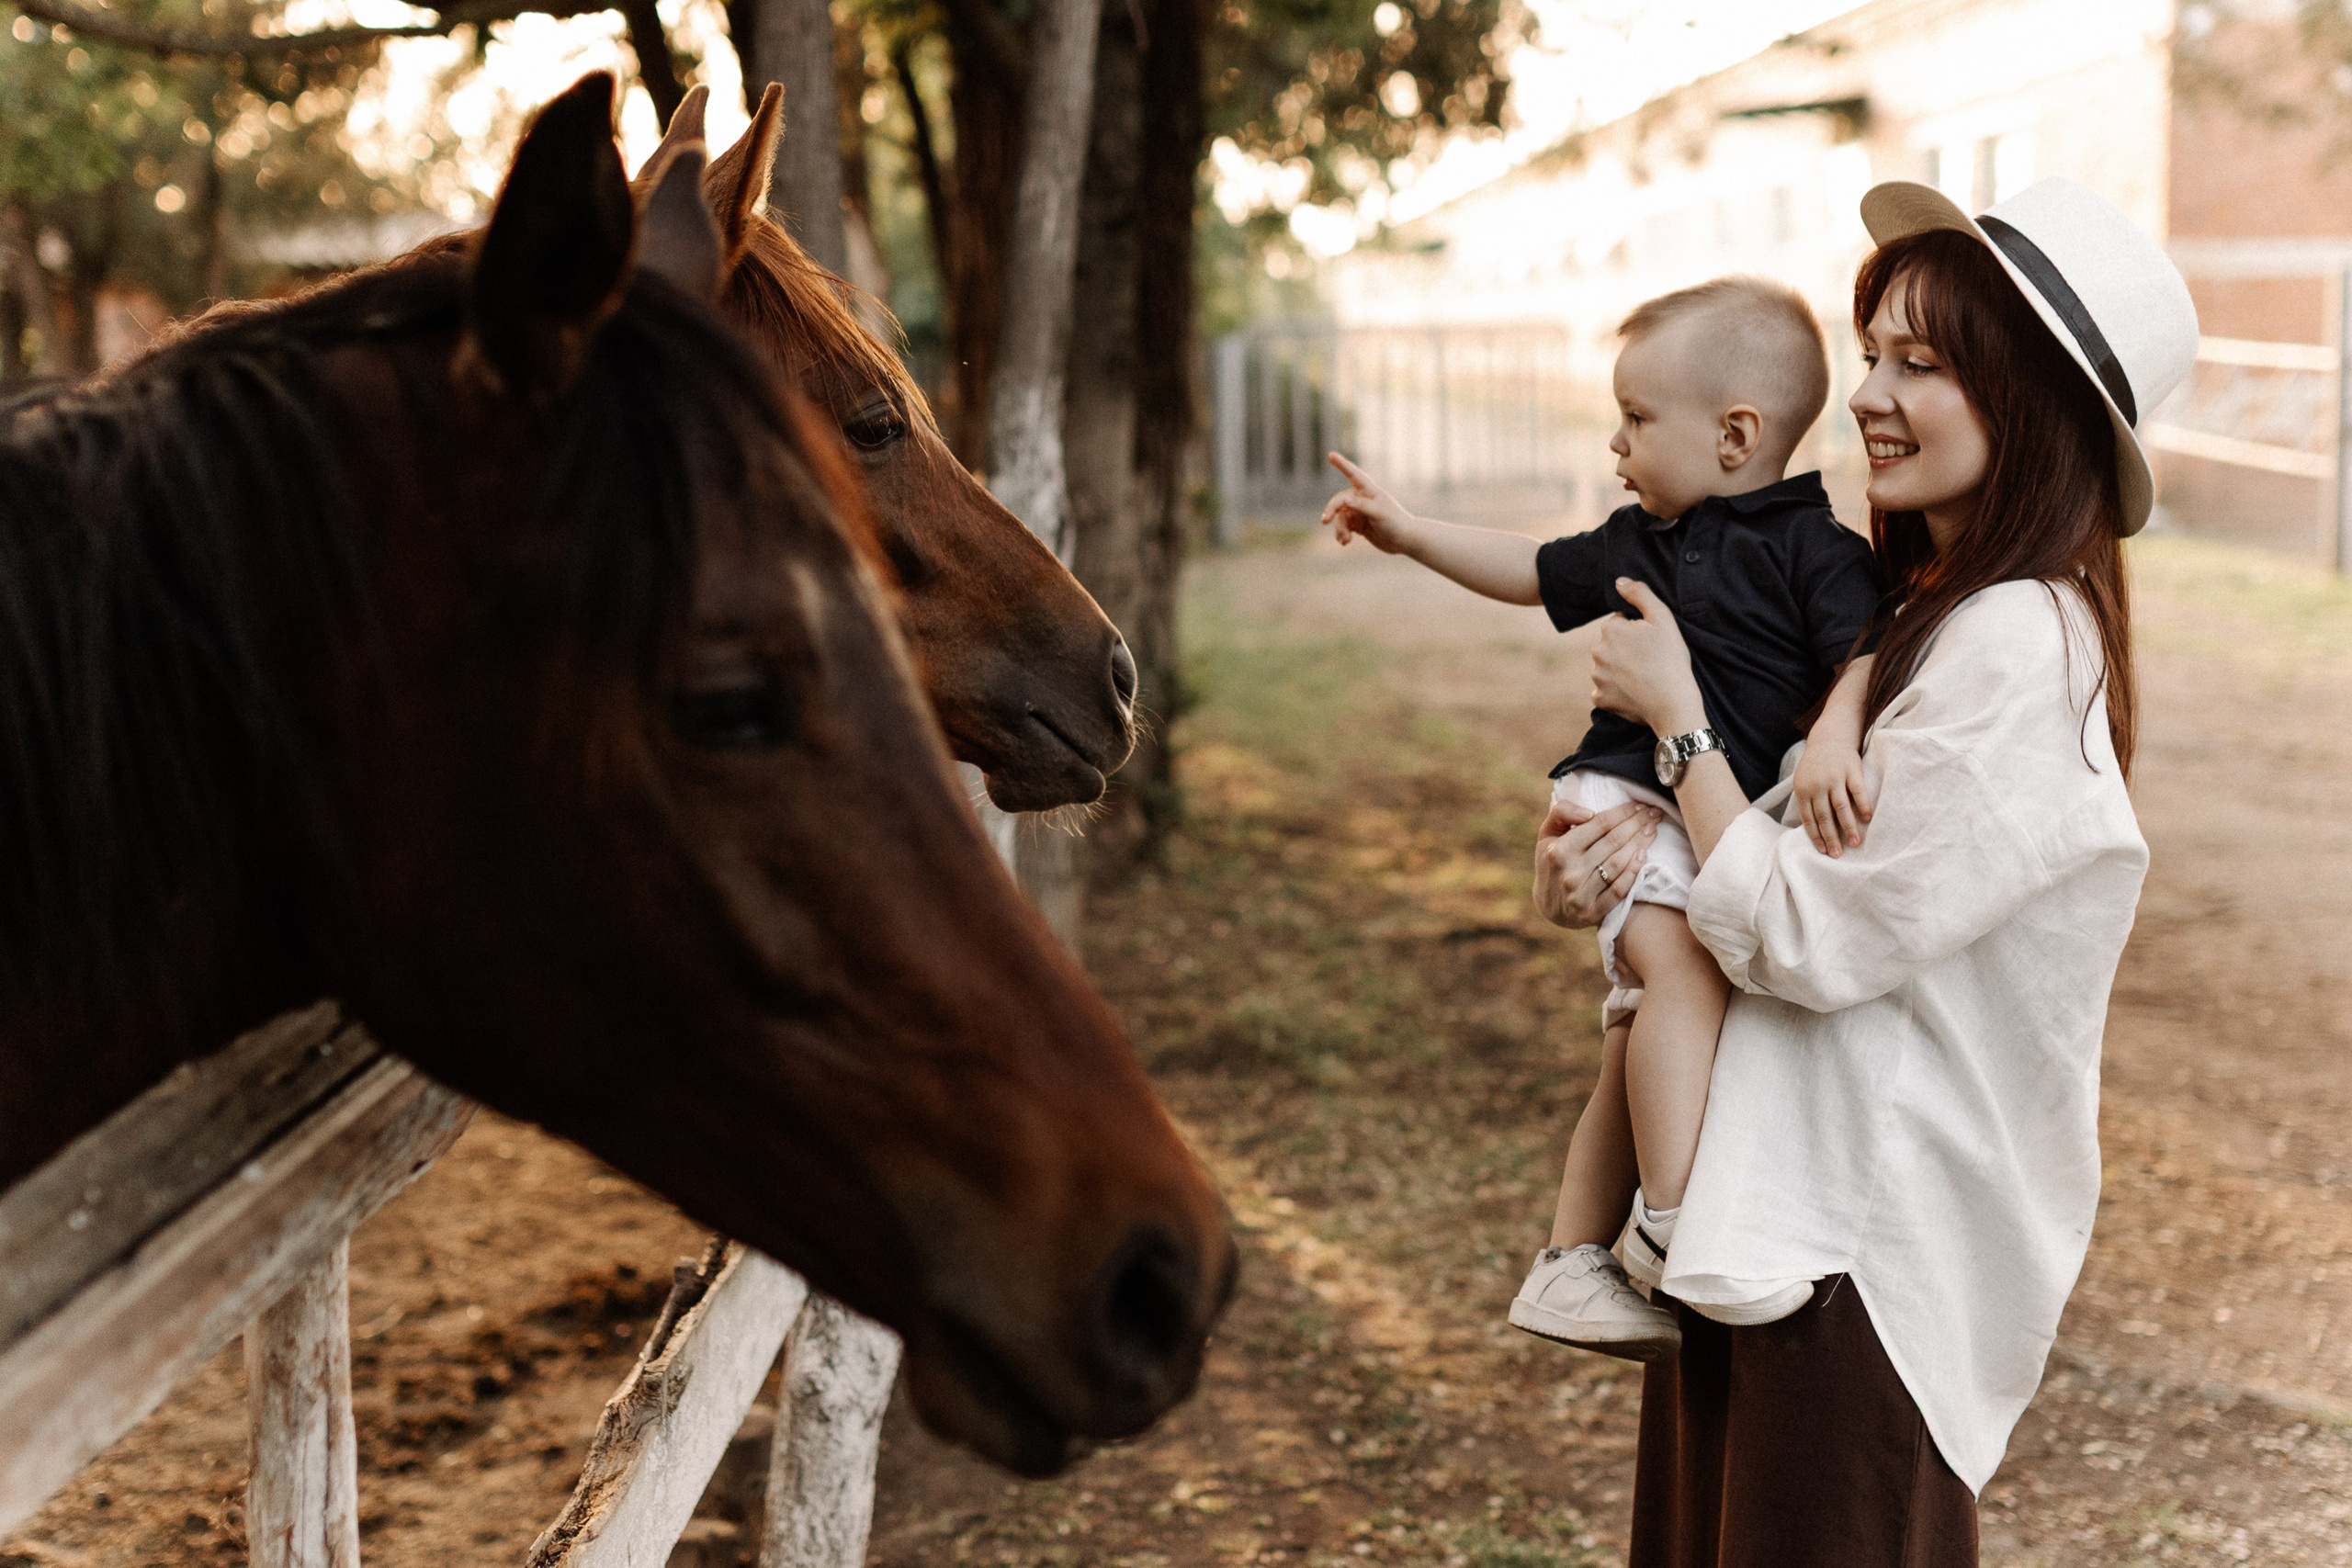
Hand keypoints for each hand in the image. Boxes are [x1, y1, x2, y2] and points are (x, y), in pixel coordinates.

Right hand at [1320, 453, 1418, 553]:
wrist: (1404, 541)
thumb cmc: (1395, 523)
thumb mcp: (1379, 514)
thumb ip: (1362, 506)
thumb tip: (1345, 500)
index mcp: (1369, 491)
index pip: (1353, 474)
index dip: (1342, 464)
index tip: (1331, 454)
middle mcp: (1362, 499)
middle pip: (1340, 501)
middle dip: (1332, 510)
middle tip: (1324, 521)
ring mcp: (1359, 512)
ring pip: (1340, 517)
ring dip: (1339, 528)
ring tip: (1345, 540)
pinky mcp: (1358, 525)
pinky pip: (1343, 527)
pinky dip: (1341, 534)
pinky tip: (1345, 542)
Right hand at [1533, 799, 1663, 928]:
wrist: (1549, 905)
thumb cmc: (1552, 861)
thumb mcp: (1548, 834)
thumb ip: (1561, 812)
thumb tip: (1589, 812)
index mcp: (1558, 850)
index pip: (1599, 824)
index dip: (1623, 812)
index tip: (1639, 804)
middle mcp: (1570, 872)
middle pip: (1613, 841)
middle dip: (1637, 823)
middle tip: (1654, 813)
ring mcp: (1581, 894)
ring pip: (1618, 863)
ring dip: (1640, 844)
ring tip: (1652, 830)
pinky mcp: (1593, 912)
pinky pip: (1619, 890)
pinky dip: (1633, 872)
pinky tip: (1644, 856)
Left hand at [1589, 579, 1707, 735]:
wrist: (1673, 704)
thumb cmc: (1671, 660)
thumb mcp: (1663, 619)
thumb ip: (1640, 594)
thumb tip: (1619, 582)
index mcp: (1610, 629)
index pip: (1621, 623)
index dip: (1639, 631)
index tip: (1652, 643)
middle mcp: (1597, 652)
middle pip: (1612, 645)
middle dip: (1627, 649)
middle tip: (1650, 661)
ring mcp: (1597, 677)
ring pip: (1608, 667)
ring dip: (1621, 670)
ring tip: (1645, 677)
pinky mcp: (1600, 699)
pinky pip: (1606, 690)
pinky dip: (1617, 691)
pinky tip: (1635, 692)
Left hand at [1792, 739, 1872, 857]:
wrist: (1829, 739)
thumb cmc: (1816, 767)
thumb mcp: (1803, 782)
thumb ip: (1807, 802)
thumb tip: (1814, 831)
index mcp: (1803, 790)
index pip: (1809, 819)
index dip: (1816, 837)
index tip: (1824, 852)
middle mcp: (1818, 785)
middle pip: (1824, 817)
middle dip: (1831, 838)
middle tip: (1838, 854)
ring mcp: (1834, 777)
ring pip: (1841, 807)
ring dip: (1849, 827)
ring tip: (1856, 843)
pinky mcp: (1851, 770)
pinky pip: (1858, 791)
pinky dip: (1863, 805)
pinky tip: (1868, 818)